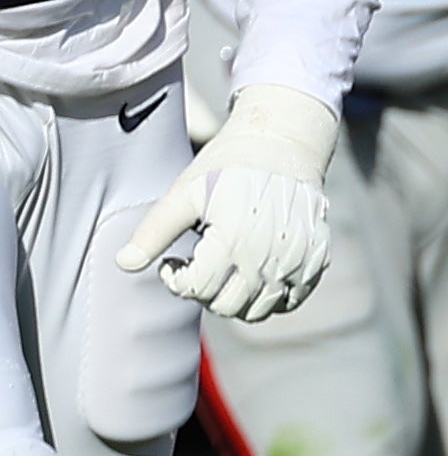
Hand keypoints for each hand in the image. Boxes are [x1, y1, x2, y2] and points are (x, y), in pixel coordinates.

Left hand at [115, 83, 335, 322]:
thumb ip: (154, 231)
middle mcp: (268, 258)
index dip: (175, 280)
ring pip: (259, 311)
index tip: (172, 262)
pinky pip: (290, 301)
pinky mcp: (315, 262)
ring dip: (234, 298)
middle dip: (203, 291)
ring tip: (223, 270)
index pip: (197, 289)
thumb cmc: (227, 166)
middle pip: (227, 306)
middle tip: (198, 265)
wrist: (283, 145)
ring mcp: (296, 263)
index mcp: (233, 241)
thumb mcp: (184, 193)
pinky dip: (268, 298)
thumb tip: (123, 264)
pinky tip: (252, 273)